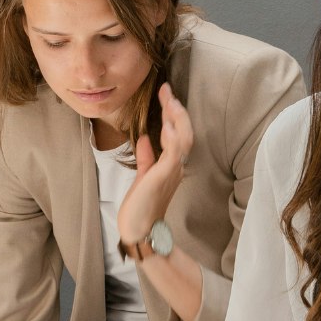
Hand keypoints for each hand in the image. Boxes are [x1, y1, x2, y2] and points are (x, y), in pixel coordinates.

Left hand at [116, 83, 194, 246]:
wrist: (138, 230)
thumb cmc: (140, 207)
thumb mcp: (143, 176)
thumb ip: (146, 157)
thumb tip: (144, 137)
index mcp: (171, 164)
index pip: (176, 132)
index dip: (172, 113)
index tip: (165, 94)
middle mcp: (176, 165)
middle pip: (183, 131)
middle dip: (176, 109)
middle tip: (167, 90)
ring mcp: (172, 171)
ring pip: (182, 139)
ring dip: (176, 118)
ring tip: (170, 100)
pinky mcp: (164, 177)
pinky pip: (172, 154)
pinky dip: (171, 138)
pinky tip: (167, 125)